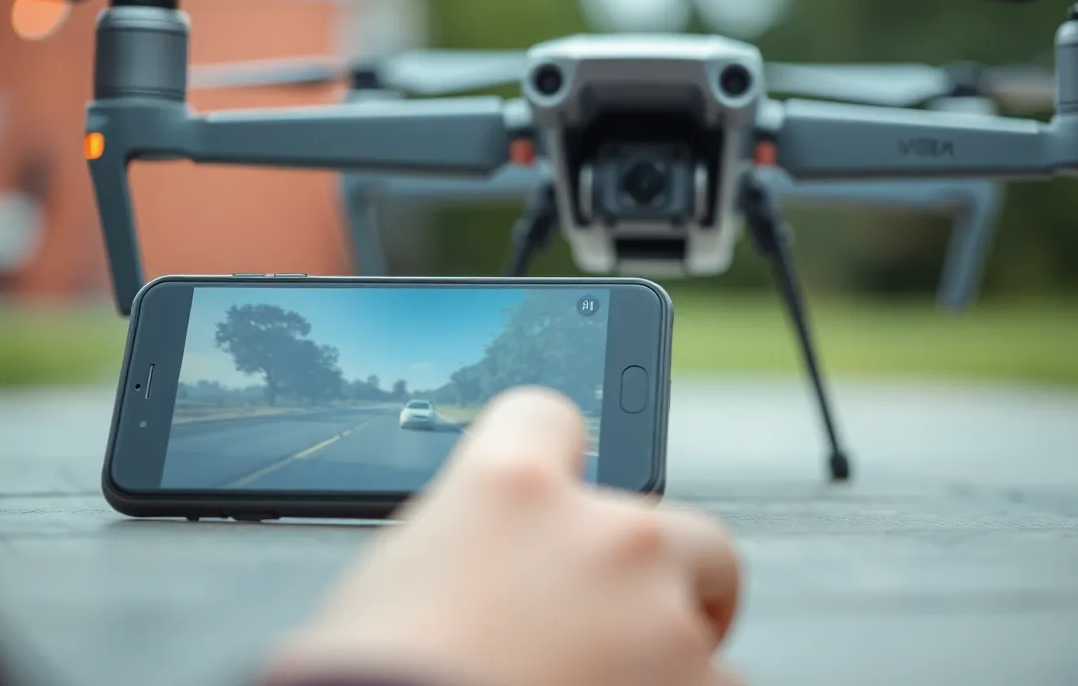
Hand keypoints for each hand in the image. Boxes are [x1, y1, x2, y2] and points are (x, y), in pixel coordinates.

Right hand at [260, 385, 743, 685]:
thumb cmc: (377, 684)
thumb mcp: (395, 585)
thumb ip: (471, 543)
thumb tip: (495, 554)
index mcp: (508, 489)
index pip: (548, 418)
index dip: (554, 457)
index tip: (564, 497)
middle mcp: (601, 536)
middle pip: (678, 528)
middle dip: (667, 576)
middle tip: (636, 623)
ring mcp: (660, 614)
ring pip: (698, 625)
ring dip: (665, 657)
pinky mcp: (700, 684)